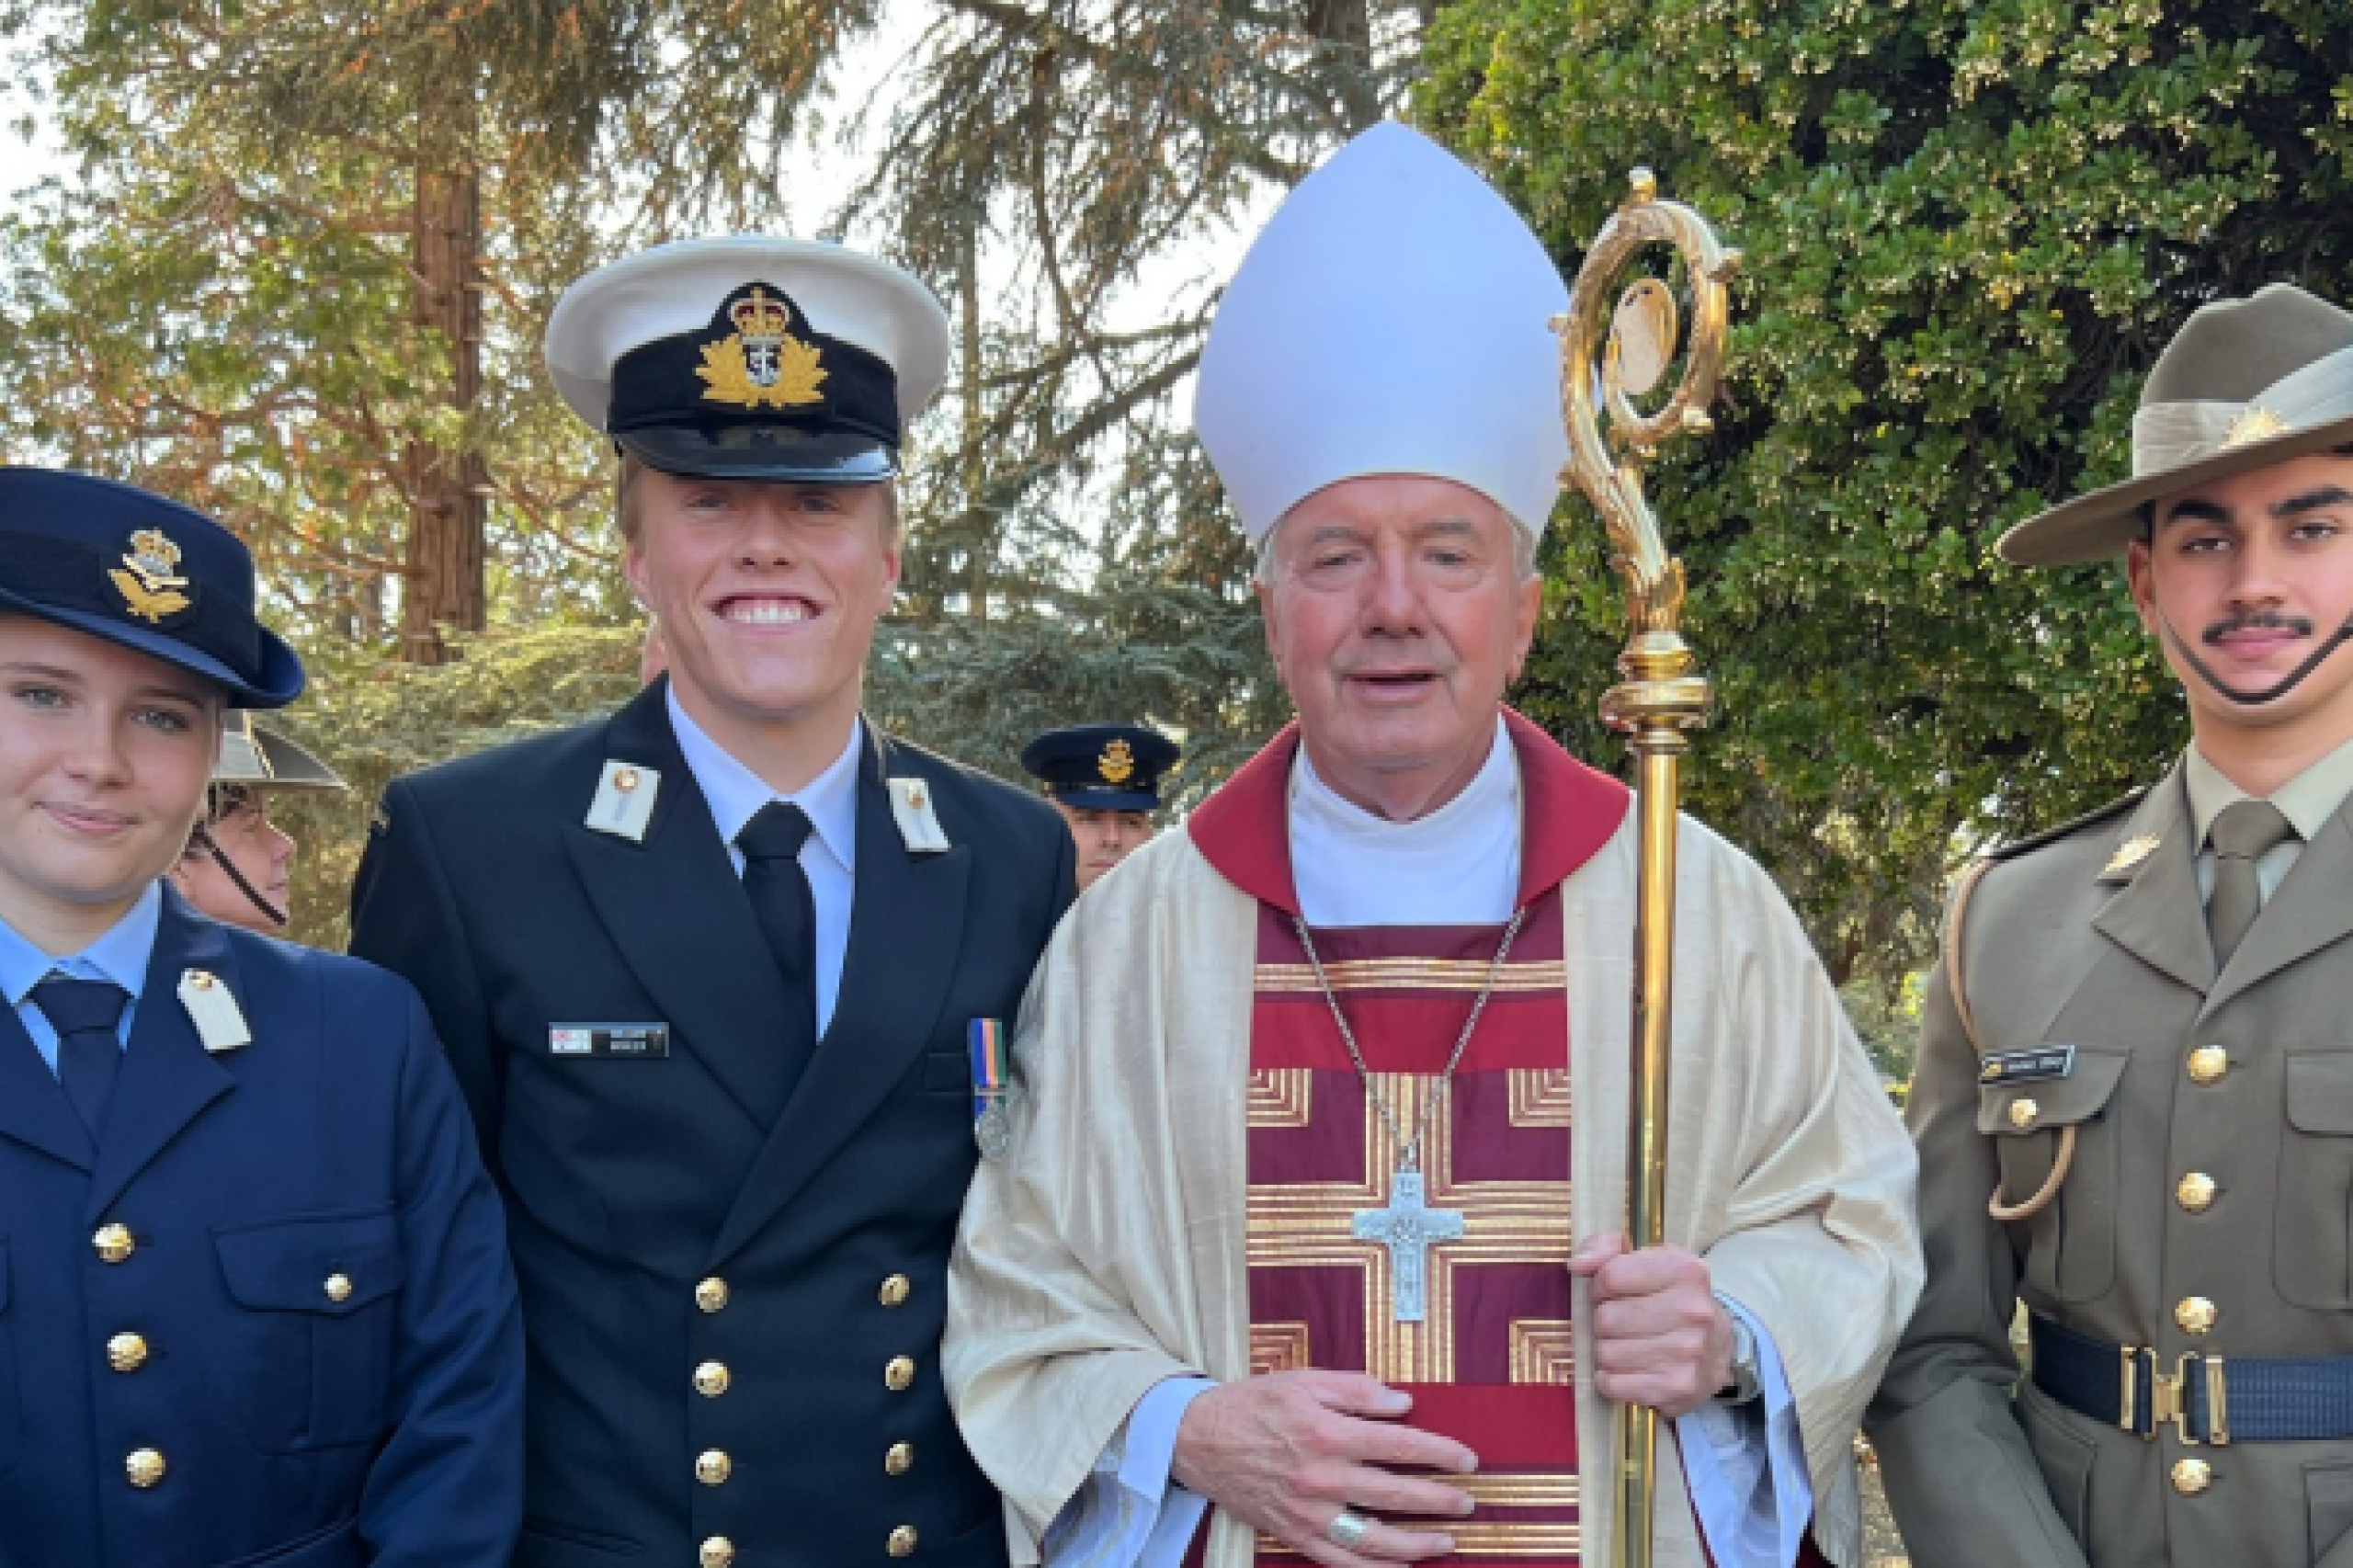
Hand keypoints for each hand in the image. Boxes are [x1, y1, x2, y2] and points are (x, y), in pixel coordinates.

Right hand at [1170, 1370, 1477, 1566]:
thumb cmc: (1253, 1404)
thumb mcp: (1303, 1380)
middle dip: (1439, 1500)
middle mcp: (1321, 1477)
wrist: (1198, 1439)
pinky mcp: (1293, 1534)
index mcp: (1327, 1432)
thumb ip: (1356, 1389)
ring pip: (1373, 1537)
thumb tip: (1402, 1402)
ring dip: (1416, 1543)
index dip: (1439, 1453)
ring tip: (1446, 1541)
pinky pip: (1340, 1560)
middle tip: (1468, 1502)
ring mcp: (1308, 1512)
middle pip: (1394, 1493)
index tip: (1467, 1459)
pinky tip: (1400, 1567)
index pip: (1399, 1445)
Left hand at [1568, 1231, 1734, 1418]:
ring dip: (1605, 1351)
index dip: (1599, 1287)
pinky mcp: (1678, 1386)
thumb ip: (1605, 1247)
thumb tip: (1577, 1264)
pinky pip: (1614, 1384)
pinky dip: (1610, 1380)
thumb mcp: (1645, 1258)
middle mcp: (1692, 1310)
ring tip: (1623, 1345)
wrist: (1717, 1346)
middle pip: (1606, 1318)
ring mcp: (1688, 1351)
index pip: (1611, 1276)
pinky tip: (1625, 1370)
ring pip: (1606, 1353)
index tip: (1608, 1293)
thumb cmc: (1669, 1296)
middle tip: (1616, 1323)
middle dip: (1602, 1321)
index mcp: (1684, 1270)